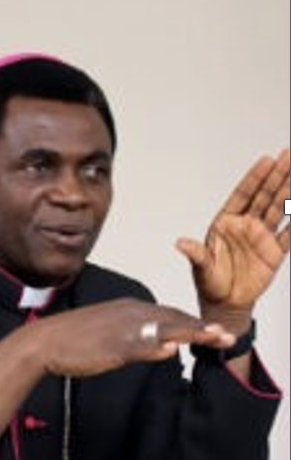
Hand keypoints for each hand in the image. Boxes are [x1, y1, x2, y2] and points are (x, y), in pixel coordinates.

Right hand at [33, 298, 234, 377]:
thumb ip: (137, 339)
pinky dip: (157, 347)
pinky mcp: (111, 344)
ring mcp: (122, 328)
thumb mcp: (110, 334)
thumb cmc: (73, 339)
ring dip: (193, 333)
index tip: (211, 331)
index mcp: (129, 309)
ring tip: (216, 338)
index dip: (192, 323)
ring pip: (164, 329)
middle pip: (173, 318)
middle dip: (202, 327)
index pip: (168, 314)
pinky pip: (139, 345)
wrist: (44, 341)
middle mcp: (129, 313)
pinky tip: (173, 350)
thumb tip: (165, 347)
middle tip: (227, 335)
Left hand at [176, 150, 289, 324]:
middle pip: (264, 196)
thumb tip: (179, 243)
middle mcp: (245, 225)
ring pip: (279, 209)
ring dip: (289, 191)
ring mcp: (261, 237)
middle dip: (276, 176)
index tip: (266, 160)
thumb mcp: (201, 268)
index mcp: (226, 222)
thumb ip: (196, 254)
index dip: (254, 178)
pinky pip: (290, 234)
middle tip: (288, 155)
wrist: (225, 304)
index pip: (243, 195)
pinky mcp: (274, 252)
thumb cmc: (209, 283)